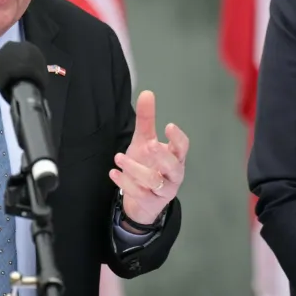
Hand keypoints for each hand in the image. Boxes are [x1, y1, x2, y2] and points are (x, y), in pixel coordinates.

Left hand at [109, 90, 188, 224]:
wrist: (143, 201)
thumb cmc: (148, 166)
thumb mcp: (145, 142)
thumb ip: (147, 120)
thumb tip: (147, 92)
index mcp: (175, 157)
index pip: (182, 147)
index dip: (177, 138)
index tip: (168, 126)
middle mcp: (173, 174)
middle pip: (173, 166)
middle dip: (161, 156)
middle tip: (149, 145)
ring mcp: (163, 190)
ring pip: (155, 182)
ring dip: (136, 169)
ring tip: (119, 157)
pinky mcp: (150, 202)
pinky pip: (140, 194)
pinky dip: (126, 183)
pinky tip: (113, 172)